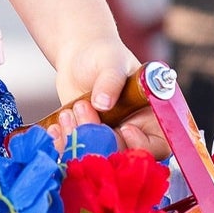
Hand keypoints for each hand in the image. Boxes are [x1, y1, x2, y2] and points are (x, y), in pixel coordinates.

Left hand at [49, 37, 169, 159]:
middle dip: (101, 138)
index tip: (123, 128)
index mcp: (152, 116)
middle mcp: (134, 133)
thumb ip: (110, 81)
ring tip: (68, 113)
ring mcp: (109, 139)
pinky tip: (55, 128)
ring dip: (79, 139)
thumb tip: (103, 103)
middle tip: (83, 108)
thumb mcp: (110, 63)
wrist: (79, 57)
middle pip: (124, 155)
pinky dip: (65, 145)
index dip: (141, 144)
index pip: (158, 146)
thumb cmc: (103, 55)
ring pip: (97, 157)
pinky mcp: (88, 142)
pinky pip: (77, 155)